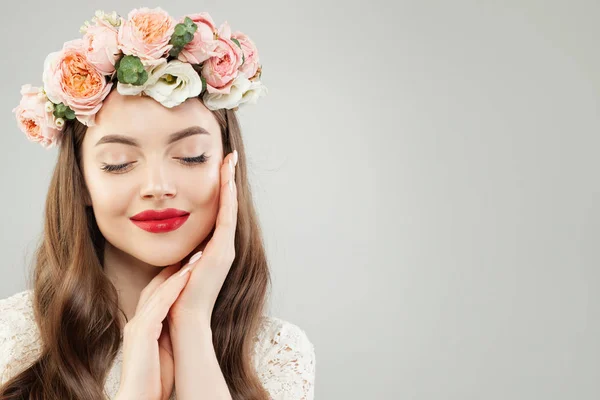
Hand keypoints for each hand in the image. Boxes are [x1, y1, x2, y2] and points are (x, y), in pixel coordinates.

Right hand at [116, 262, 190, 399]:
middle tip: (194, 249)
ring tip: (197, 256)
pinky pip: (158, 304)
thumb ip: (166, 336)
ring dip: (178, 272)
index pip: (157, 294)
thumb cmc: (152, 382)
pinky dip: (172, 288)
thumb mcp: (162, 353)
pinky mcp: (141, 333)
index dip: (173, 277)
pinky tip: (186, 276)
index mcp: (142, 327)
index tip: (191, 263)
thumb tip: (178, 328)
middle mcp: (137, 322)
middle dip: (175, 267)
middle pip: (155, 286)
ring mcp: (137, 326)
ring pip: (157, 290)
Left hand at [169, 150, 238, 325]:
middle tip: (229, 156)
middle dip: (228, 180)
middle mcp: (223, 246)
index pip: (218, 212)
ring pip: (230, 207)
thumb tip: (168, 241)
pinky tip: (226, 179)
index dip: (219, 189)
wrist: (183, 322)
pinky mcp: (223, 251)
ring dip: (230, 182)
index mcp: (212, 249)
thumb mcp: (176, 268)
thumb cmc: (175, 299)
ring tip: (229, 160)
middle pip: (228, 205)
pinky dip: (227, 197)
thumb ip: (178, 253)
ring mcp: (225, 248)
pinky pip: (227, 217)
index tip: (218, 167)